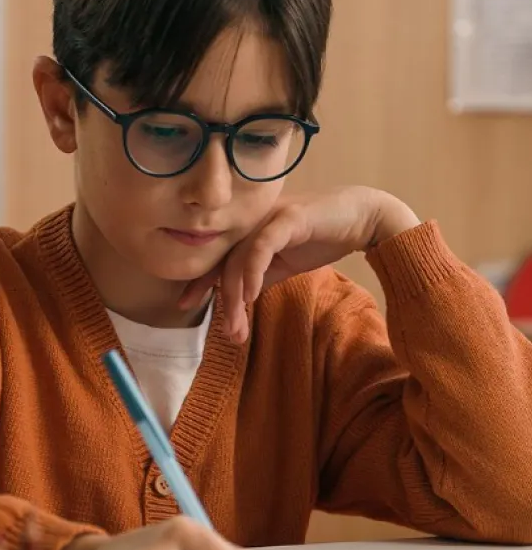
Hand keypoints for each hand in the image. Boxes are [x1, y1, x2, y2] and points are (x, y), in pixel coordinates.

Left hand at [180, 187, 419, 342]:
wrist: (363, 217)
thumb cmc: (324, 237)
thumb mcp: (285, 263)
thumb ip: (261, 276)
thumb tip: (239, 299)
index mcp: (250, 231)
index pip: (217, 257)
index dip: (200, 281)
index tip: (186, 304)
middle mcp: (253, 222)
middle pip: (225, 262)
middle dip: (222, 300)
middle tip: (227, 331)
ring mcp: (269, 217)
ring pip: (240, 259)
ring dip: (236, 295)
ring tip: (238, 325)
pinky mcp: (288, 218)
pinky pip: (261, 246)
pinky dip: (252, 271)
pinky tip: (250, 295)